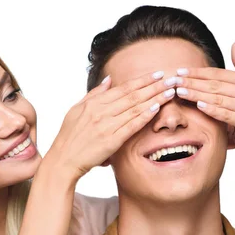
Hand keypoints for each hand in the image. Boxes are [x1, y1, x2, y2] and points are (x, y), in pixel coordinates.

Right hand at [44, 71, 176, 181]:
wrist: (63, 160)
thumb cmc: (69, 137)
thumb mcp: (76, 109)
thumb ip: (94, 94)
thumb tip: (109, 79)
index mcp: (93, 103)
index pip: (123, 88)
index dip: (142, 80)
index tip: (158, 74)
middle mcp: (100, 111)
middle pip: (132, 95)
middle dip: (154, 86)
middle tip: (171, 78)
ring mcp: (106, 125)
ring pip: (135, 108)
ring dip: (155, 98)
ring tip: (170, 91)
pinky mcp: (111, 140)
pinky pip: (131, 125)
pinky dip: (145, 116)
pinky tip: (157, 108)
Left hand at [174, 42, 234, 150]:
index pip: (217, 74)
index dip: (198, 72)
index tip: (181, 71)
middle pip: (214, 85)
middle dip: (192, 82)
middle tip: (174, 80)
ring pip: (217, 98)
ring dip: (196, 94)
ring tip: (180, 91)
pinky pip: (226, 114)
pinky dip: (212, 109)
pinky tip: (199, 105)